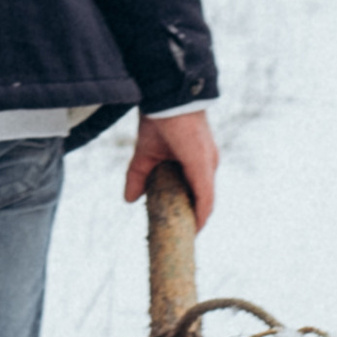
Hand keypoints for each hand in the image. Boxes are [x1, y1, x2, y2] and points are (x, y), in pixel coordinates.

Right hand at [123, 109, 218, 229]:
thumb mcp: (145, 154)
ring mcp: (207, 165)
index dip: (189, 211)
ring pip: (206, 202)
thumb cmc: (159, 118)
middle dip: (191, 220)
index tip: (177, 227)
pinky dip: (201, 214)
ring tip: (184, 239)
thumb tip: (129, 200)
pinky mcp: (202, 165)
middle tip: (177, 238)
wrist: (166, 97)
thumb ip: (138, 176)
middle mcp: (207, 164)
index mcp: (197, 160)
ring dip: (196, 222)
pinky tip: (195, 227)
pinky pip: (205, 196)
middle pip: (203, 200)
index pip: (197, 192)